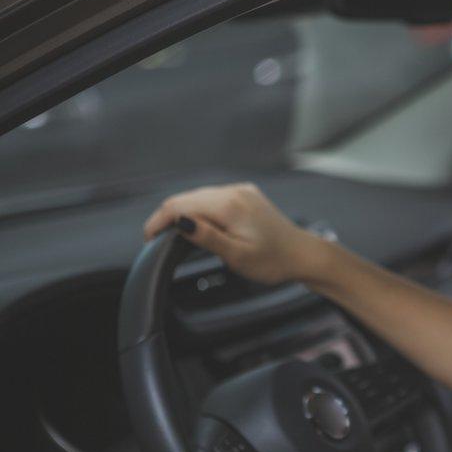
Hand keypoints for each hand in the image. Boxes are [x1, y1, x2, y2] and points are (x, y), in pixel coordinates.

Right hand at [142, 182, 320, 285]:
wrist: (303, 255)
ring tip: (172, 234)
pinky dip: (200, 209)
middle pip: (187, 198)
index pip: (181, 205)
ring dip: (183, 211)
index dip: (159, 220)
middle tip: (154, 239)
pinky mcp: (246, 195)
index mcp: (229, 205)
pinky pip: (214, 197)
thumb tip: (180, 221)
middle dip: (168, 216)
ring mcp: (241, 191)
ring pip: (200, 196)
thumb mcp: (237, 255)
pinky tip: (197, 224)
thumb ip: (207, 237)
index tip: (148, 238)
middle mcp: (234, 191)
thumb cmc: (273, 261)